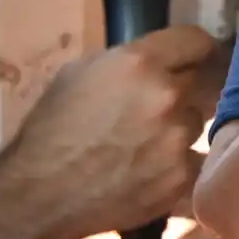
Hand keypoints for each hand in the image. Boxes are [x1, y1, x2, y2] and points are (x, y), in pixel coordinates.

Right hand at [7, 25, 228, 237]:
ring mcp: (179, 138)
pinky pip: (193, 159)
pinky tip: (150, 170)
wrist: (39, 197)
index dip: (196, 48)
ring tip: (146, 145)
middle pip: (198, 82)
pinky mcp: (182, 175)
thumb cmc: (51, 129)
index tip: (197, 56)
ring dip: (178, 128)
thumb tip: (156, 62)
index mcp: (140, 63)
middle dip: (182, 90)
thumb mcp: (78, 73)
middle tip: (159, 107)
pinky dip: (177, 163)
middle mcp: (168, 95)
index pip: (194, 40)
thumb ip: (126, 60)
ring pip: (195, 122)